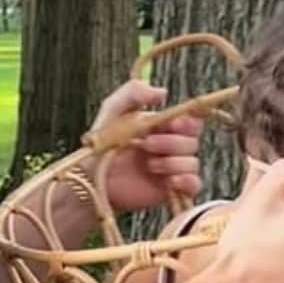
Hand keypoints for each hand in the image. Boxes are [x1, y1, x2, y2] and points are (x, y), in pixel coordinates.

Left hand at [85, 80, 203, 210]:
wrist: (89, 177)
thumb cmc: (99, 143)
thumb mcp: (112, 110)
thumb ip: (133, 93)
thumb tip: (163, 92)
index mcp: (161, 128)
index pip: (190, 121)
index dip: (187, 122)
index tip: (173, 124)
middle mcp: (169, 148)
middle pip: (192, 141)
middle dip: (172, 142)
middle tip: (146, 144)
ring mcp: (170, 169)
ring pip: (192, 163)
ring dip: (172, 162)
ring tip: (148, 165)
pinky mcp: (169, 190)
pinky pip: (193, 185)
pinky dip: (186, 181)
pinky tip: (169, 180)